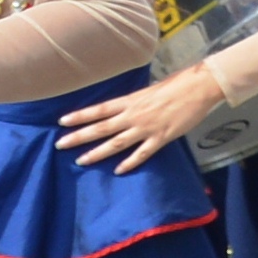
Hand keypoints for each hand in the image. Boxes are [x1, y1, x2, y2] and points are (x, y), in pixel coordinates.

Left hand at [62, 66, 227, 169]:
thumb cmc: (174, 87)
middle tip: (60, 144)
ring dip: (98, 153)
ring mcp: (146, 128)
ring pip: (116, 143)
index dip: (80, 116)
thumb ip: (132, 103)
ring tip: (81, 161)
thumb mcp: (146, 92)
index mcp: (129, 101)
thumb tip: (120, 110)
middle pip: (101, 128)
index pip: (98, 109)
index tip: (62, 122)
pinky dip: (130, 163)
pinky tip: (118, 171)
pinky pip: (142, 153)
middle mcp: (133, 115)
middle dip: (79, 136)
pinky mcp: (161, 138)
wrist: (197, 88)